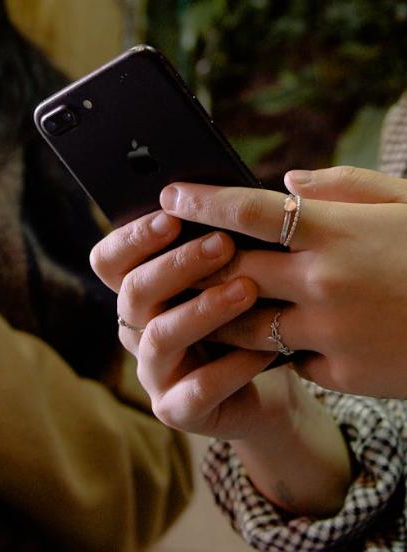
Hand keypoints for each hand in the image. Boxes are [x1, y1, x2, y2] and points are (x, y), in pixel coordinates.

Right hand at [90, 210, 279, 439]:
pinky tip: (268, 348)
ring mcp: (154, 373)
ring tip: (248, 288)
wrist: (269, 388)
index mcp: (141, 294)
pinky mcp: (177, 411)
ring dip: (204, 310)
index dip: (132, 238)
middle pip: (133, 293)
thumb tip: (228, 198)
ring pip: (161, 337)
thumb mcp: (232, 277)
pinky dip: (233, 367)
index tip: (172, 215)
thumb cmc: (250, 319)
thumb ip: (218, 246)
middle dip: (176, 265)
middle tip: (222, 243)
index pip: (109, 261)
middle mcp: (137, 331)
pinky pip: (198, 388)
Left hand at [159, 166, 406, 397]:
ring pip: (245, 326)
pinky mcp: (343, 372)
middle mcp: (326, 281)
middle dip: (195, 267)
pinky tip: (271, 339)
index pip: (249, 211)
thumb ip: (343, 187)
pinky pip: (289, 360)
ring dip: (219, 315)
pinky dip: (277, 348)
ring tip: (203, 304)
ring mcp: (332, 331)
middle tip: (172, 260)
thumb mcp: (406, 203)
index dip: (203, 201)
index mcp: (339, 231)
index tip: (169, 194)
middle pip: (231, 273)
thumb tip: (284, 179)